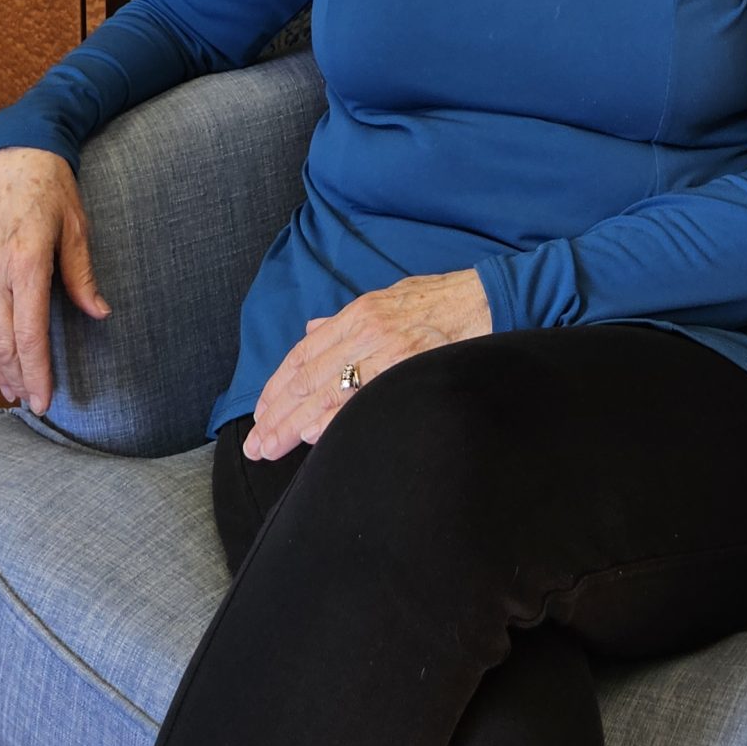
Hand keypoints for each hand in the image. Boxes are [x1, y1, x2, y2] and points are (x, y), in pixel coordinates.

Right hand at [0, 147, 109, 415]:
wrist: (12, 149)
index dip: (37, 372)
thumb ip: (82, 275)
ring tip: (11, 389)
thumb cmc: (52, 186)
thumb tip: (100, 314)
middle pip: (0, 340)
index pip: (28, 333)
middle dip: (15, 377)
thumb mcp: (77, 226)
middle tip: (31, 405)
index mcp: (25, 261)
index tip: (44, 401)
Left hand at [243, 269, 491, 461]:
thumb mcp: (390, 297)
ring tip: (270, 448)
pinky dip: (332, 419)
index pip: (304, 354)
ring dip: (292, 424)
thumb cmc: (443, 300)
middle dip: (276, 414)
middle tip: (256, 445)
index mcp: (358, 313)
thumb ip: (348, 318)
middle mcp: (365, 330)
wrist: (490, 299)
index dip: (277, 386)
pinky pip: (361, 399)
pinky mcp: (408, 367)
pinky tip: (311, 436)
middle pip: (307, 377)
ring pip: (325, 392)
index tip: (261, 413)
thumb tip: (312, 331)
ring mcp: (386, 350)